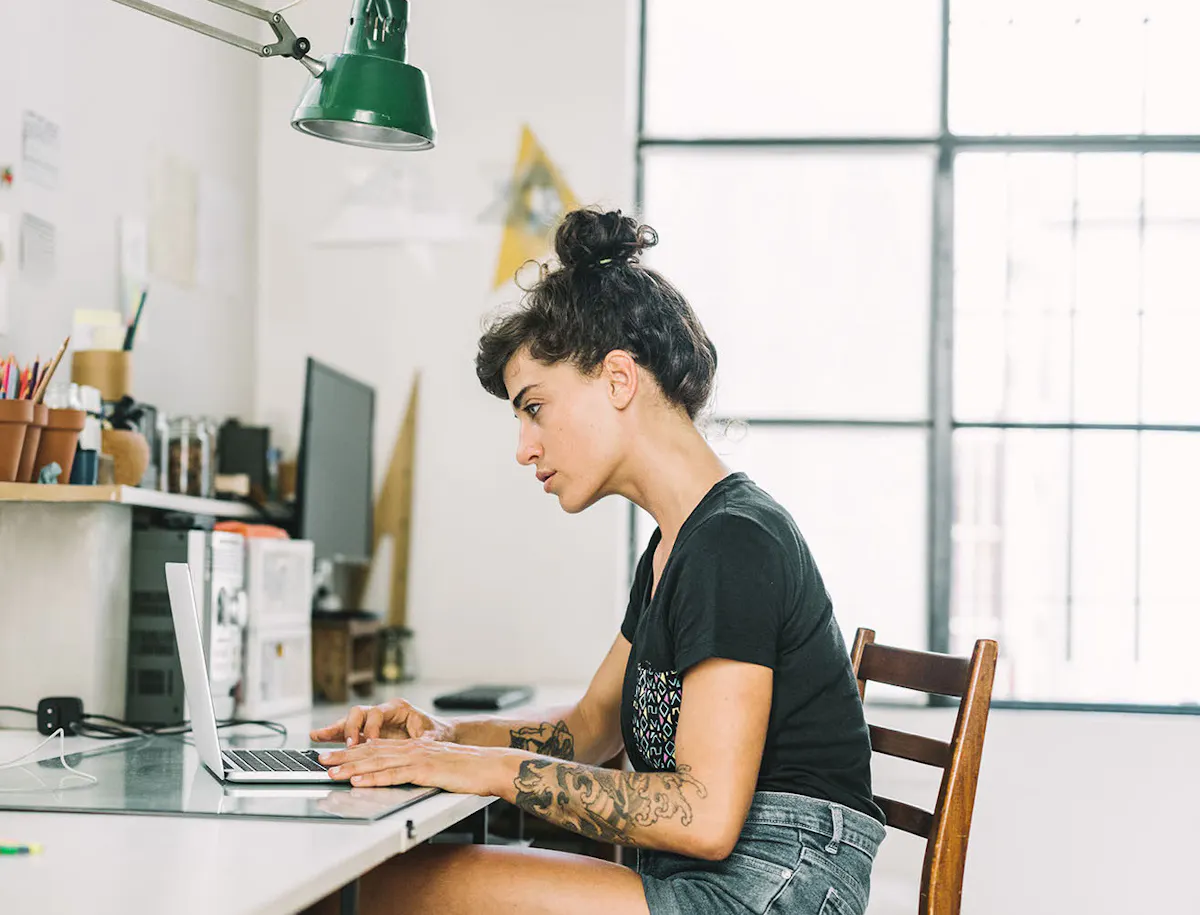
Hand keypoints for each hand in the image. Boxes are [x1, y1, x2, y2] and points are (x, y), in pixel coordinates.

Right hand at [309, 699, 453, 747]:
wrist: (439, 733)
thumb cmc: (437, 732)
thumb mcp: (434, 737)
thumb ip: (424, 740)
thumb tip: (422, 744)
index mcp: (398, 708)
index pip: (378, 713)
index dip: (371, 728)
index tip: (368, 743)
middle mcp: (383, 711)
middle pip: (360, 713)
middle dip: (351, 728)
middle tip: (348, 745)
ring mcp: (374, 721)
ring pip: (350, 720)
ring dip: (335, 729)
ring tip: (319, 736)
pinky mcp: (367, 731)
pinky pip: (348, 730)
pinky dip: (334, 734)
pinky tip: (318, 736)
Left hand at [318, 737, 513, 794]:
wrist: (490, 766)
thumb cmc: (468, 770)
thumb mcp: (437, 765)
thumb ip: (418, 768)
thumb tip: (400, 776)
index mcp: (414, 747)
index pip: (377, 747)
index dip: (353, 750)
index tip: (334, 754)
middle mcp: (412, 748)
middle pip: (372, 751)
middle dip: (344, 755)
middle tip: (322, 759)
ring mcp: (418, 758)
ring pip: (378, 761)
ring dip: (352, 767)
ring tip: (332, 772)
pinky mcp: (424, 770)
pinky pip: (394, 774)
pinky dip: (374, 777)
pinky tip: (359, 781)